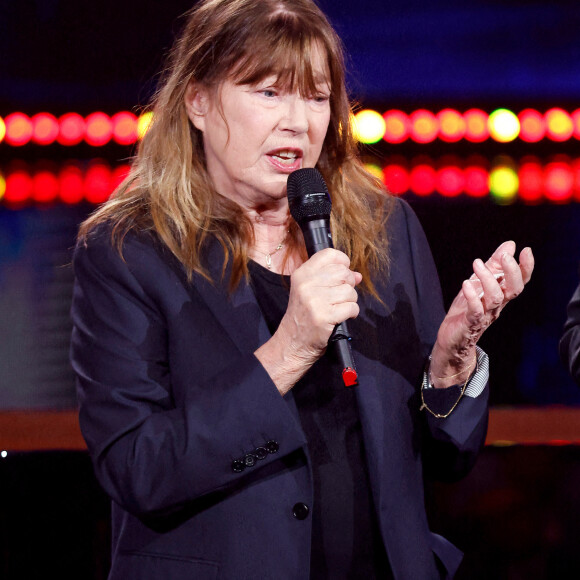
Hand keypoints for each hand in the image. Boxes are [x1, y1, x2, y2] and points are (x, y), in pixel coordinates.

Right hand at [255, 248, 361, 394]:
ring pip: (349, 291)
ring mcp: (315, 300)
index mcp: (301, 274)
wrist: (292, 342)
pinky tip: (341, 317)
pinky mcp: (325, 316)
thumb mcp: (309, 291)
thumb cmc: (302, 316)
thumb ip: (332, 279)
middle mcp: (306, 284)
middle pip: (343, 273)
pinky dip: (351, 313)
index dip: (342, 262)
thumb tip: (357, 275)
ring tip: (340, 308)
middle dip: (348, 285)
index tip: (343, 273)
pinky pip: (351, 307)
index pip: (329, 254)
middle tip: (340, 296)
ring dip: (350, 301)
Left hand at [430, 241, 533, 387]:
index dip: (526, 267)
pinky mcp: (470, 322)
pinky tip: (466, 284)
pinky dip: (472, 296)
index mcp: (501, 295)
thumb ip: (493, 265)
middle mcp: (497, 305)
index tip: (526, 250)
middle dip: (512, 271)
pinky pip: (475, 310)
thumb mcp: (479, 283)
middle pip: (514, 289)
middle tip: (504, 255)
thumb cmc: (466, 310)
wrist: (453, 339)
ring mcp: (485, 314)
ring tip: (476, 264)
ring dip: (487, 279)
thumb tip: (510, 244)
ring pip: (495, 297)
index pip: (520, 281)